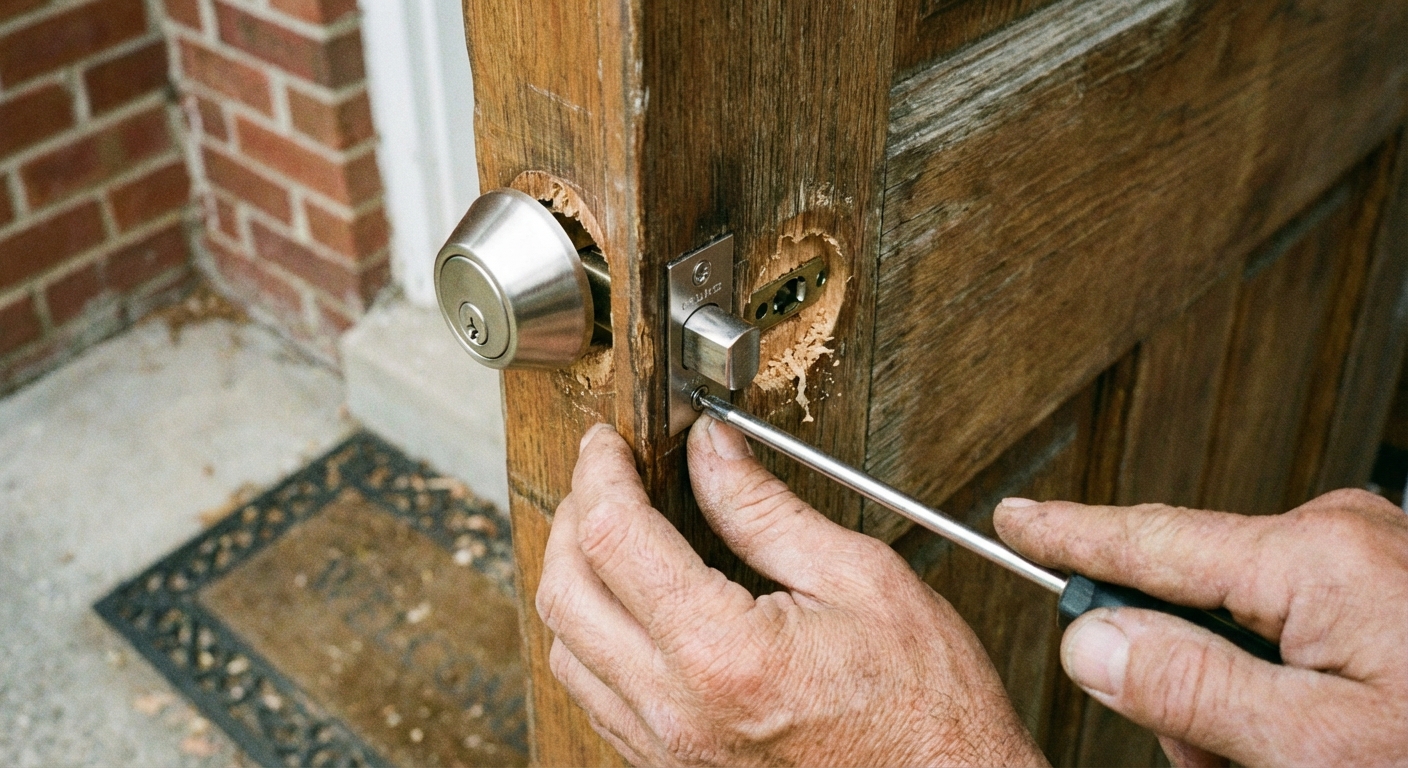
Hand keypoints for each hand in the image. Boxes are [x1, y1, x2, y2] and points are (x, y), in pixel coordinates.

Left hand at [537, 417, 1045, 766]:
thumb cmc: (923, 707)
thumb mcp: (860, 578)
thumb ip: (766, 510)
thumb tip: (710, 450)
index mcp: (723, 655)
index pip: (615, 538)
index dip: (600, 472)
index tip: (609, 441)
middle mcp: (678, 712)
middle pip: (565, 594)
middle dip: (573, 515)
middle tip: (605, 476)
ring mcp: (668, 751)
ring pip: (567, 651)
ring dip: (575, 579)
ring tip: (614, 532)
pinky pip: (596, 698)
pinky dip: (594, 638)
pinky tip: (632, 606)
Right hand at [994, 490, 1407, 767]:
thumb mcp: (1316, 750)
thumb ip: (1188, 687)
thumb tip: (1087, 639)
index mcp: (1313, 558)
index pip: (1148, 540)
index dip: (1068, 535)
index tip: (1011, 519)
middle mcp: (1337, 537)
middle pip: (1191, 597)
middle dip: (1183, 682)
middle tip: (1215, 758)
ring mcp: (1365, 559)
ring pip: (1239, 626)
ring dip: (1238, 703)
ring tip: (1288, 760)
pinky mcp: (1382, 587)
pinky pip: (1289, 630)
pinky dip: (1280, 691)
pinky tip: (1317, 738)